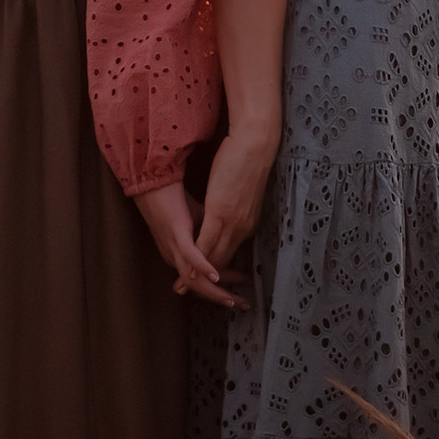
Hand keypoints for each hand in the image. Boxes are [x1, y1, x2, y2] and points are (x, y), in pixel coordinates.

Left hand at [133, 181, 240, 308]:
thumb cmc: (176, 199)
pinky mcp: (176, 234)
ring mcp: (175, 247)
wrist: (155, 181)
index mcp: (181, 255)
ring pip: (195, 279)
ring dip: (216, 290)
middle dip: (224, 297)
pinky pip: (190, 256)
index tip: (243, 289)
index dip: (224, 286)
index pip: (204, 278)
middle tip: (244, 306)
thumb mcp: (199, 219)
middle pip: (201, 287)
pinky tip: (216, 275)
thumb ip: (209, 234)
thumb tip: (224, 239)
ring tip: (233, 300)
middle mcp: (176, 257)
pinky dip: (203, 267)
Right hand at [188, 127, 276, 294]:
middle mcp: (241, 228)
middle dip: (207, 283)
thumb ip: (231, 208)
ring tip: (183, 287)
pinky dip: (197, 258)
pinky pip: (206, 240)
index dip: (215, 273)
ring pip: (214, 256)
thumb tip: (222, 215)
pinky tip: (187, 268)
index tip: (202, 285)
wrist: (255, 144)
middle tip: (188, 293)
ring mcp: (232, 221)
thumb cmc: (246, 161)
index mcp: (246, 224)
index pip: (228, 254)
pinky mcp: (220, 212)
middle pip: (222, 262)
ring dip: (198, 275)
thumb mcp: (239, 192)